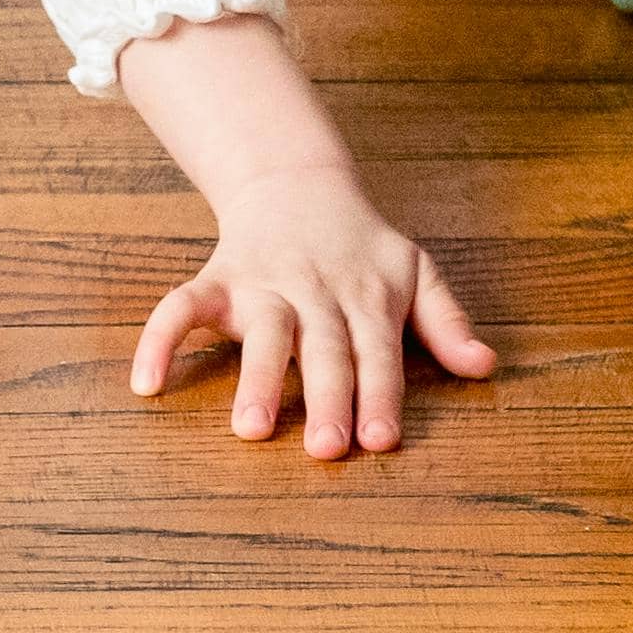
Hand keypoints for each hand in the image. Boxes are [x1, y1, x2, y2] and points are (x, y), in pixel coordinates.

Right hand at [133, 167, 494, 457]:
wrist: (296, 182)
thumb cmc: (363, 245)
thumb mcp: (416, 271)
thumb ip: (447, 321)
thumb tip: (485, 367)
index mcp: (367, 296)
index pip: (378, 353)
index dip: (380, 396)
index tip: (379, 442)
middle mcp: (315, 292)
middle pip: (324, 349)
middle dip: (326, 398)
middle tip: (326, 450)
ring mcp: (263, 284)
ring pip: (261, 333)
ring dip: (257, 378)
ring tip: (251, 429)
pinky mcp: (217, 280)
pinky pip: (181, 308)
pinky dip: (159, 340)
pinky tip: (147, 385)